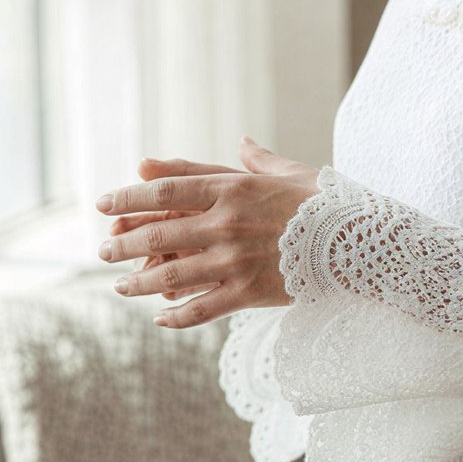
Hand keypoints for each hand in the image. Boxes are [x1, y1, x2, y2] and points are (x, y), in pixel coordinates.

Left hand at [94, 136, 319, 327]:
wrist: (360, 243)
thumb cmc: (325, 203)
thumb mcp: (288, 172)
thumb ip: (256, 160)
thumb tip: (241, 142)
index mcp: (232, 188)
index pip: (164, 190)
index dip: (127, 196)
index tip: (102, 204)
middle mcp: (226, 223)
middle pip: (157, 233)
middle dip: (122, 244)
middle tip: (102, 251)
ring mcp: (235, 260)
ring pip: (170, 274)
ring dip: (137, 283)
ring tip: (119, 287)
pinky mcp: (248, 293)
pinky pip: (201, 309)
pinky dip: (175, 316)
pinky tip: (159, 319)